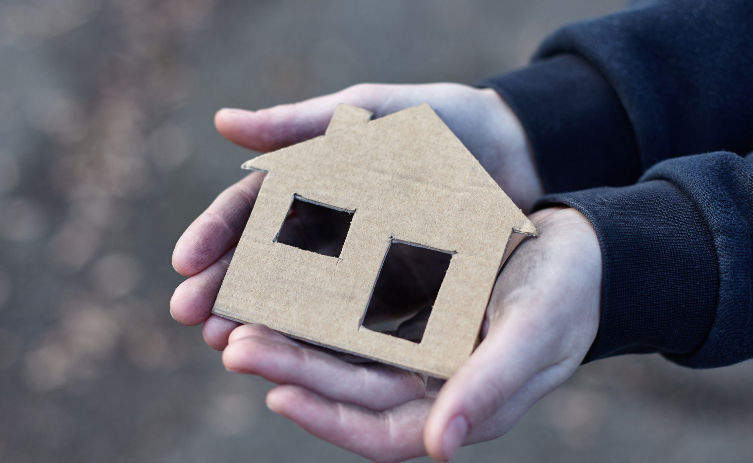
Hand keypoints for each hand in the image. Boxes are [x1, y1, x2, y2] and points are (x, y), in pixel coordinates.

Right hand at [171, 83, 544, 348]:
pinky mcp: (392, 292)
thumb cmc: (443, 124)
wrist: (514, 154)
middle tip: (193, 317)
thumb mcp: (374, 114)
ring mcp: (356, 262)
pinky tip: (289, 355)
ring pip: (297, 296)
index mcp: (311, 179)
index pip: (251, 210)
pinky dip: (315, 337)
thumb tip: (222, 122)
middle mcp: (326, 225)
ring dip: (259, 322)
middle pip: (263, 260)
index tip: (185, 262)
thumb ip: (304, 124)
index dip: (215, 235)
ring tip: (225, 345)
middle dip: (225, 288)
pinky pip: (348, 317)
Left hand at [220, 207, 601, 461]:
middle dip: (292, 372)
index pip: (383, 432)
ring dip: (293, 341)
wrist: (580, 250)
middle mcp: (428, 383)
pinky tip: (282, 285)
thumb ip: (492, 387)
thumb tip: (440, 449)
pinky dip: (318, 307)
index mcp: (459, 404)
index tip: (278, 394)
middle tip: (236, 345)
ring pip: (343, 354)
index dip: (330, 420)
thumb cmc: (568, 294)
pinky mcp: (408, 309)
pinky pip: (354, 314)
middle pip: (349, 390)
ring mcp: (415, 347)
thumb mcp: (536, 333)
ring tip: (240, 321)